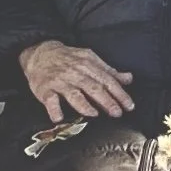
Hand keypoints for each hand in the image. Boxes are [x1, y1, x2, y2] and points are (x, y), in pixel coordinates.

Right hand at [17, 40, 134, 122]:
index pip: (108, 80)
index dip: (120, 93)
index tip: (129, 105)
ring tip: (94, 114)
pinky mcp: (45, 89)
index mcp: (89, 64)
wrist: (41, 53)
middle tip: (117, 113)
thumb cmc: (69, 59)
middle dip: (107, 101)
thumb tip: (128, 78)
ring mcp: (60, 81)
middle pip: (94, 87)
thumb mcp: (91, 59)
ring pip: (74, 93)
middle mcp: (76, 72)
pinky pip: (50, 100)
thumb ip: (109, 71)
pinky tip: (59, 117)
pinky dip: (54, 109)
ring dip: (84, 105)